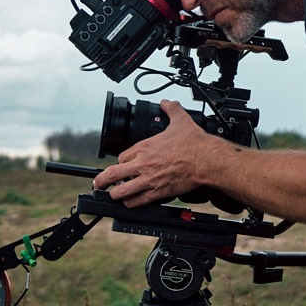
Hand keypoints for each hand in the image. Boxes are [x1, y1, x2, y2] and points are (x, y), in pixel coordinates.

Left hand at [92, 100, 218, 207]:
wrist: (206, 159)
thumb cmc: (194, 143)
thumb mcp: (181, 120)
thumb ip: (171, 109)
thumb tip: (167, 102)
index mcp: (145, 147)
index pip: (121, 157)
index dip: (120, 162)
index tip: (122, 164)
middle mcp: (143, 164)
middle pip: (112, 174)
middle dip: (102, 180)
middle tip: (98, 183)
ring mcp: (149, 180)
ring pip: (121, 191)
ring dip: (116, 194)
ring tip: (114, 194)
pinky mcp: (159, 192)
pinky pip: (138, 201)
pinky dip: (131, 203)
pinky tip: (130, 202)